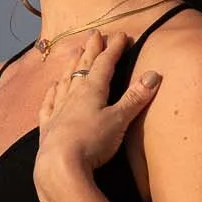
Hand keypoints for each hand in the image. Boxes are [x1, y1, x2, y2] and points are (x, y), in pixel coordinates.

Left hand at [35, 26, 162, 183]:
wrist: (59, 167)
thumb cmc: (92, 142)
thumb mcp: (119, 120)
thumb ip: (135, 98)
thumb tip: (154, 75)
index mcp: (92, 90)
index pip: (104, 64)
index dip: (113, 49)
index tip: (120, 35)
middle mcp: (73, 95)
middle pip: (83, 67)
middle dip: (91, 50)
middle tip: (94, 35)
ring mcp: (58, 110)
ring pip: (65, 81)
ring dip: (71, 65)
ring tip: (74, 52)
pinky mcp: (48, 128)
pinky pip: (48, 103)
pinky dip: (52, 92)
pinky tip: (52, 86)